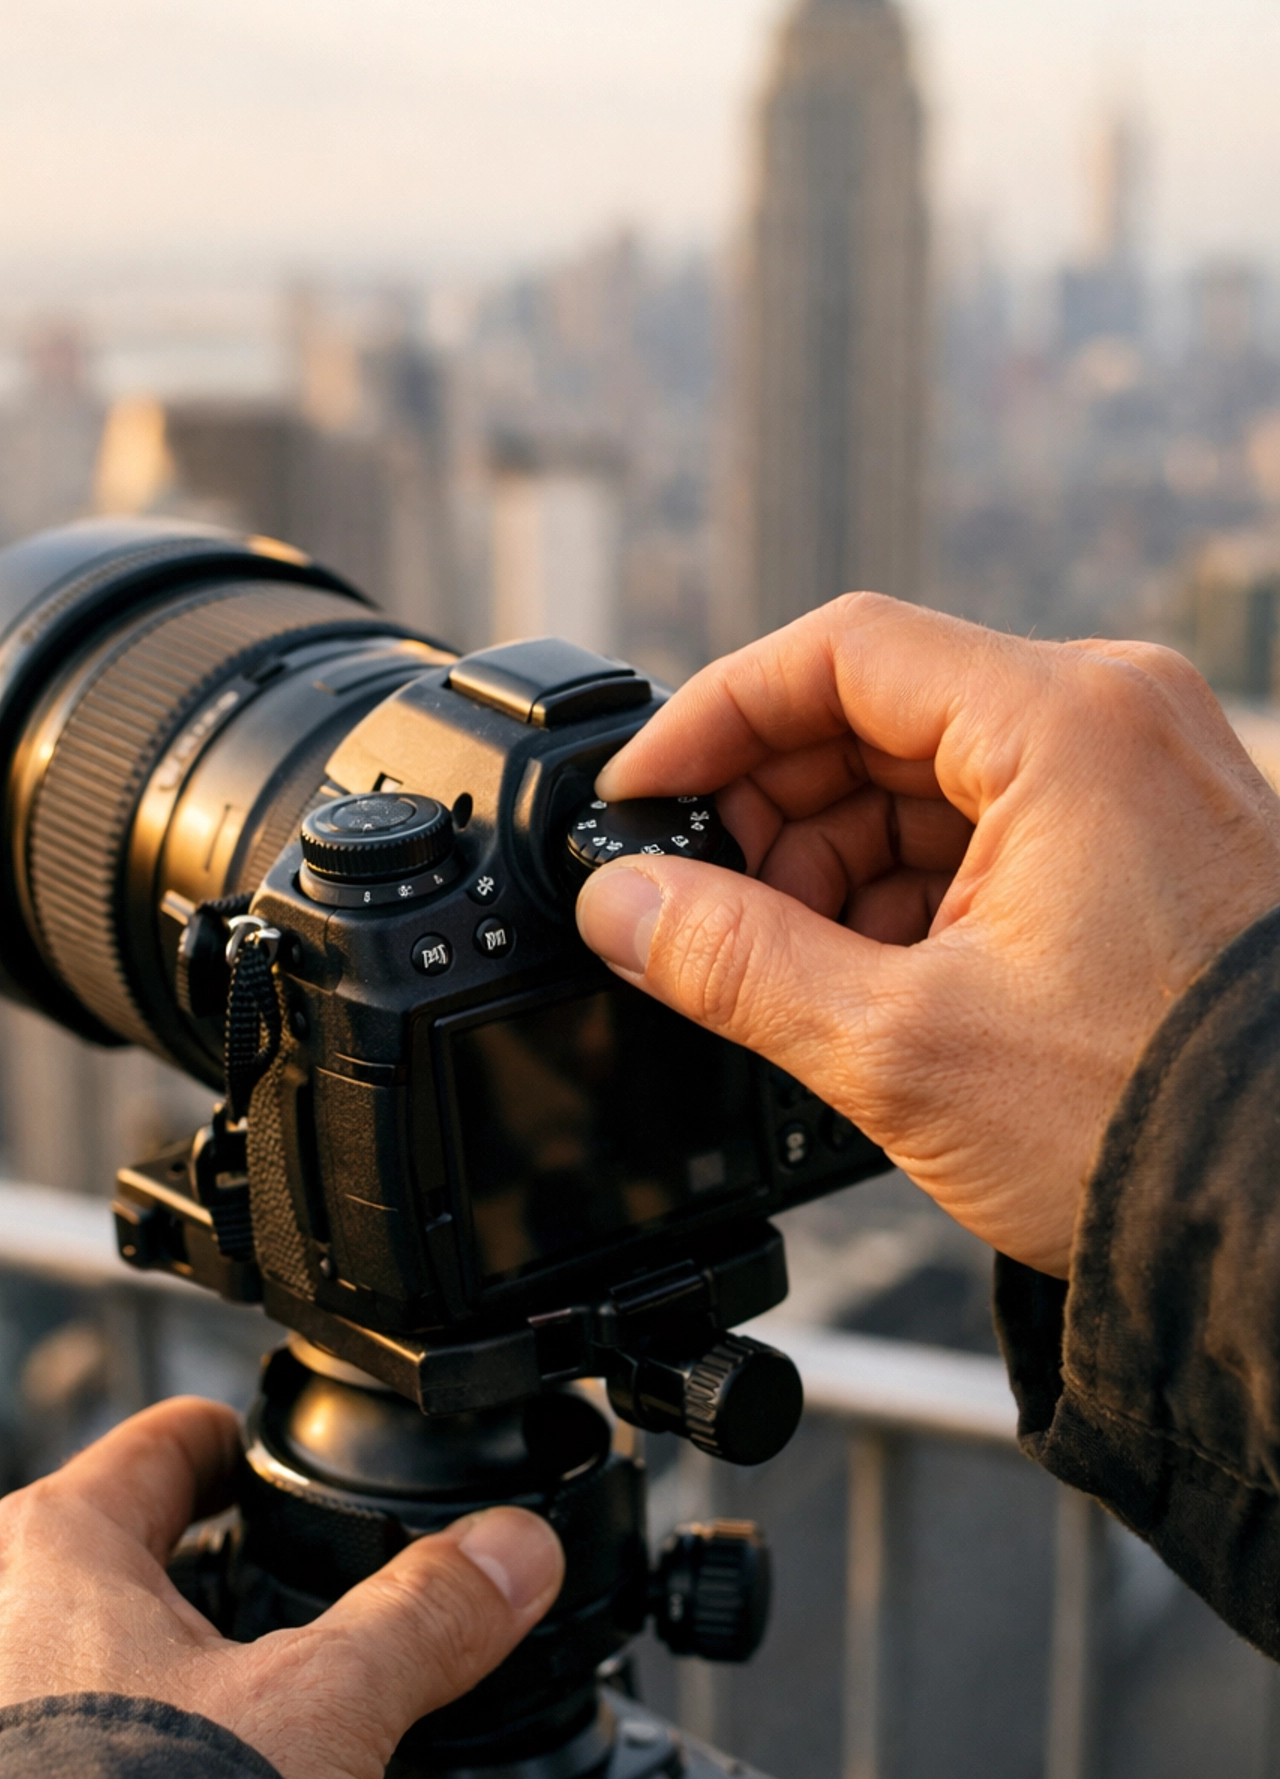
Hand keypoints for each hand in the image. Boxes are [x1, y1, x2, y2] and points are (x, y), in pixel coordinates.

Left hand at [0, 1397, 562, 1778]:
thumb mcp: (326, 1704)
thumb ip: (426, 1617)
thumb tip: (511, 1556)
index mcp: (51, 1543)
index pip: (160, 1444)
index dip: (234, 1444)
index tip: (271, 1454)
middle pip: (114, 1553)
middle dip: (200, 1577)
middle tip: (281, 1601)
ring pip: (65, 1656)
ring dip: (150, 1674)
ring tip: (240, 1716)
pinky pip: (31, 1753)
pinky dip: (103, 1758)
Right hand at [575, 594, 1279, 1278]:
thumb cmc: (1156, 1128)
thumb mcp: (900, 1046)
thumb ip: (732, 960)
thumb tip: (621, 904)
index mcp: (1068, 724)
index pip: (838, 651)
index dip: (713, 719)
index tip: (640, 795)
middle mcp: (1115, 722)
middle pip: (877, 714)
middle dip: (773, 815)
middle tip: (701, 912)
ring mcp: (1138, 780)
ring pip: (925, 780)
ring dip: (835, 868)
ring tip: (798, 979)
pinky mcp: (1144, 845)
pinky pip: (987, 830)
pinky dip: (910, 897)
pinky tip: (874, 985)